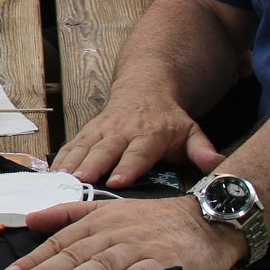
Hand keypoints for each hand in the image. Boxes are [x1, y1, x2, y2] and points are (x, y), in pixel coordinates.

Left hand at [4, 195, 244, 269]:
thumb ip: (70, 213)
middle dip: (46, 269)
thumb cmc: (156, 219)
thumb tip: (32, 219)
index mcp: (100, 219)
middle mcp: (116, 231)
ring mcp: (138, 247)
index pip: (62, 238)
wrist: (206, 221)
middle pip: (76, 251)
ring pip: (101, 263)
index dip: (36, 256)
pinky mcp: (161, 264)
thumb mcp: (109, 208)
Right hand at [50, 88, 224, 188]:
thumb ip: (203, 150)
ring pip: (84, 146)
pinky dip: (61, 158)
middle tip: (80, 181)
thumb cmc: (169, 120)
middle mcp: (123, 130)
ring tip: (59, 180)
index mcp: (150, 134)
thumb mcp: (191, 131)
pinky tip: (50, 174)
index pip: (138, 153)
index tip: (117, 181)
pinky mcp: (89, 130)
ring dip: (71, 163)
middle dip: (92, 165)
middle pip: (105, 149)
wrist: (146, 88)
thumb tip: (219, 163)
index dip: (128, 167)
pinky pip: (73, 144)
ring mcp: (103, 129)